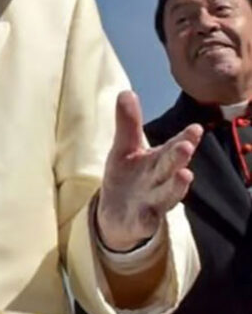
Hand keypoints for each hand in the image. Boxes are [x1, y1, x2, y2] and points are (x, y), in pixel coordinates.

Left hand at [97, 90, 200, 250]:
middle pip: (171, 168)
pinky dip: (148, 219)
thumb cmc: (127, 177)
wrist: (118, 215)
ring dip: (176, 187)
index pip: (174, 147)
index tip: (195, 128)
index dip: (185, 139)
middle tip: (186, 147)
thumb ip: (128, 124)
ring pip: (167, 195)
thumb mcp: (124, 149)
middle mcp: (160, 180)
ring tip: (186, 176)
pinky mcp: (142, 222)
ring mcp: (153, 202)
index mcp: (158, 160)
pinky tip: (148, 216)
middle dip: (179, 158)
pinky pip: (146, 221)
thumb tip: (126, 92)